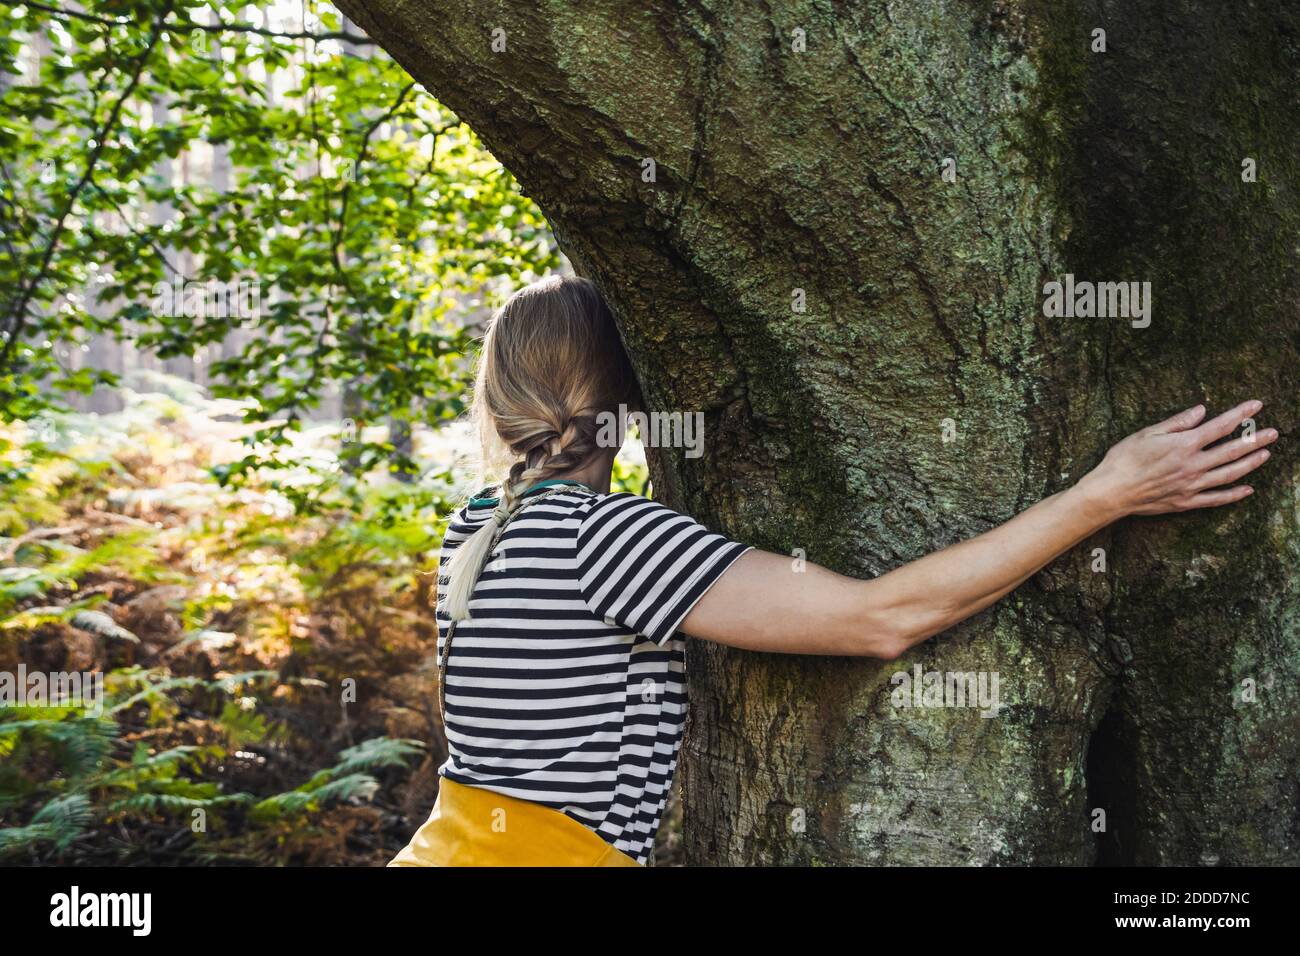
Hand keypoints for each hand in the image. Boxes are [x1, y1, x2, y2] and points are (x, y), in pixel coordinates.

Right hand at [1081, 400, 1276, 517]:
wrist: (1111, 491)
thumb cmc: (1124, 459)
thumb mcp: (1147, 433)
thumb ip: (1178, 422)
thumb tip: (1202, 411)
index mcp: (1184, 445)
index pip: (1220, 426)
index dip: (1240, 414)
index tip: (1257, 405)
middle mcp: (1193, 465)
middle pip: (1232, 451)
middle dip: (1255, 440)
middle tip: (1274, 432)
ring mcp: (1192, 485)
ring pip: (1229, 474)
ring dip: (1251, 464)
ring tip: (1265, 454)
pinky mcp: (1186, 502)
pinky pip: (1216, 498)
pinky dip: (1234, 494)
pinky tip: (1248, 489)